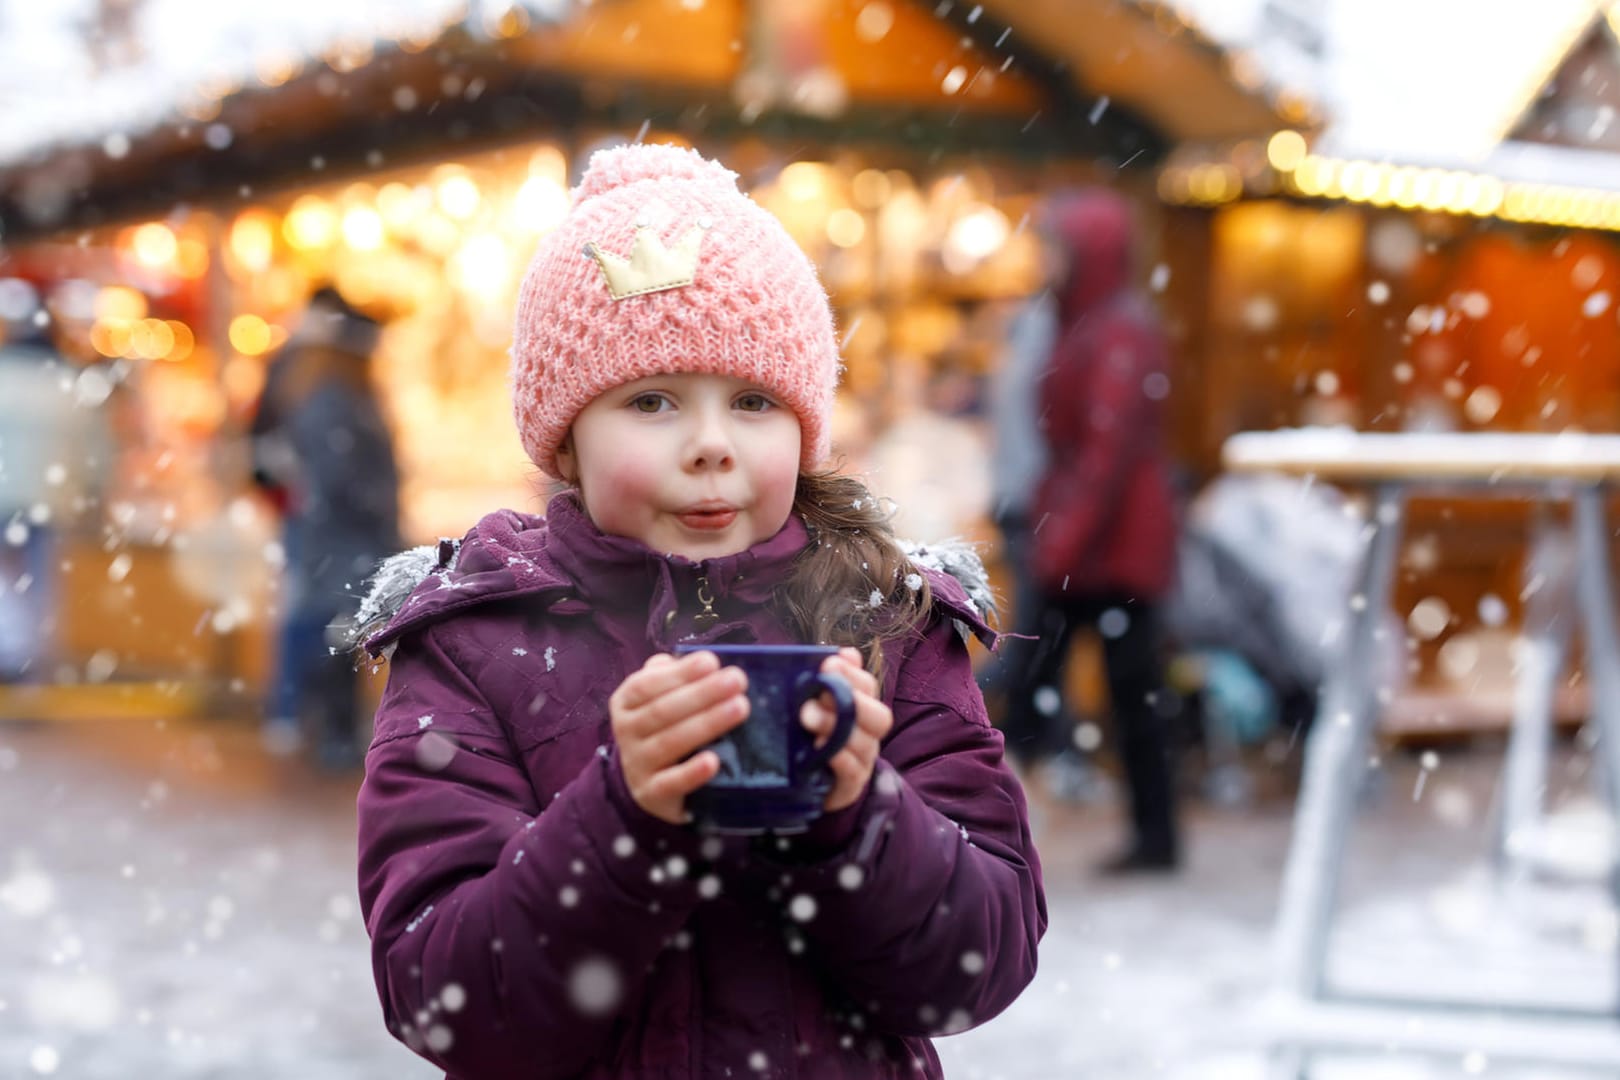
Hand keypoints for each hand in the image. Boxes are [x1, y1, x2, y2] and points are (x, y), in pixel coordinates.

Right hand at [609, 651, 749, 824]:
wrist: (648, 783)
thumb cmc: (663, 727)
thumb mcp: (659, 697)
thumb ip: (673, 675)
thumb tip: (705, 661)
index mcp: (626, 702)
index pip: (647, 684)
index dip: (679, 673)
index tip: (712, 662)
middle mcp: (625, 732)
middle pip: (663, 711)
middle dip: (703, 694)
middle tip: (737, 680)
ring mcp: (637, 765)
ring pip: (670, 743)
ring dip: (707, 723)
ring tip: (741, 707)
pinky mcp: (651, 794)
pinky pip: (671, 783)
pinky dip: (692, 773)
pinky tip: (714, 761)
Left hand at [802, 647, 892, 813]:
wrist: (812, 787)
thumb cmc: (811, 737)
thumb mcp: (816, 706)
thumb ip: (828, 681)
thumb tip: (848, 653)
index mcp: (861, 709)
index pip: (868, 687)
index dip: (852, 674)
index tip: (828, 663)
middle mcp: (868, 734)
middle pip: (879, 716)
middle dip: (851, 701)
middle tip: (819, 693)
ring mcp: (862, 761)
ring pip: (864, 743)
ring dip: (836, 727)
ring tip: (807, 718)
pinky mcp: (851, 785)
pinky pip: (853, 770)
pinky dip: (838, 757)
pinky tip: (818, 747)